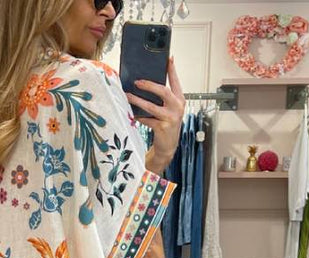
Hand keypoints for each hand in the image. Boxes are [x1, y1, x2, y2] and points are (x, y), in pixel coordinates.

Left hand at [125, 57, 185, 173]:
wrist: (168, 147)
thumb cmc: (167, 125)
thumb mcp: (169, 110)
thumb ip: (163, 98)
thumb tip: (146, 83)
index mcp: (180, 100)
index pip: (175, 82)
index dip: (172, 70)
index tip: (168, 58)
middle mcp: (177, 108)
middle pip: (163, 91)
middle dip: (149, 85)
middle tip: (137, 81)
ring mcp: (170, 118)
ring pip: (151, 106)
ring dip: (138, 100)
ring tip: (128, 95)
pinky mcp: (162, 128)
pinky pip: (147, 119)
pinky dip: (138, 116)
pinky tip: (132, 113)